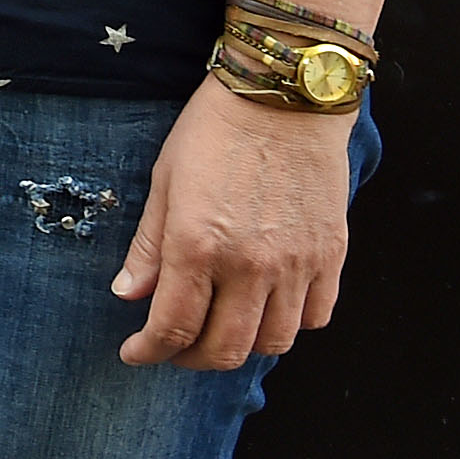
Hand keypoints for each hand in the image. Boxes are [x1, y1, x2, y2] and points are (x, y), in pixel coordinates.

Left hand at [113, 77, 355, 368]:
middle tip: (173, 348)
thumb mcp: (164, 181)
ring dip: (241, 347)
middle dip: (190, 359)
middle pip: (224, 349)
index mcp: (198, 245)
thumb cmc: (213, 131)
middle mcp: (250, 266)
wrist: (283, 98)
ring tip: (218, 330)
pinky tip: (266, 308)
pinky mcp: (330, 258)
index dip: (149, 350)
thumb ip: (148, 246)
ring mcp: (296, 266)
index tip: (135, 353)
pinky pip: (315, 318)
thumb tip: (129, 296)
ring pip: (272, 343)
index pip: (173, 327)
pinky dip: (289, 325)